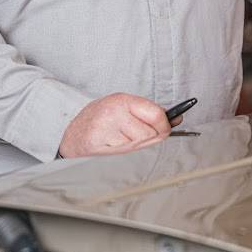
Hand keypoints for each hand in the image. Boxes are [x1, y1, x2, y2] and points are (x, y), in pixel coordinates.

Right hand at [58, 92, 172, 157]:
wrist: (75, 134)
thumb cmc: (102, 119)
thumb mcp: (124, 107)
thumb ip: (148, 112)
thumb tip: (176, 118)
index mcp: (123, 100)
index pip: (156, 114)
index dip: (165, 124)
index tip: (168, 126)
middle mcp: (115, 111)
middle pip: (151, 133)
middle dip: (148, 136)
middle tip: (135, 132)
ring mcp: (106, 127)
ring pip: (139, 144)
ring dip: (134, 144)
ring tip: (120, 137)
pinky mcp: (99, 142)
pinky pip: (125, 151)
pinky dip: (123, 151)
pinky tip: (112, 144)